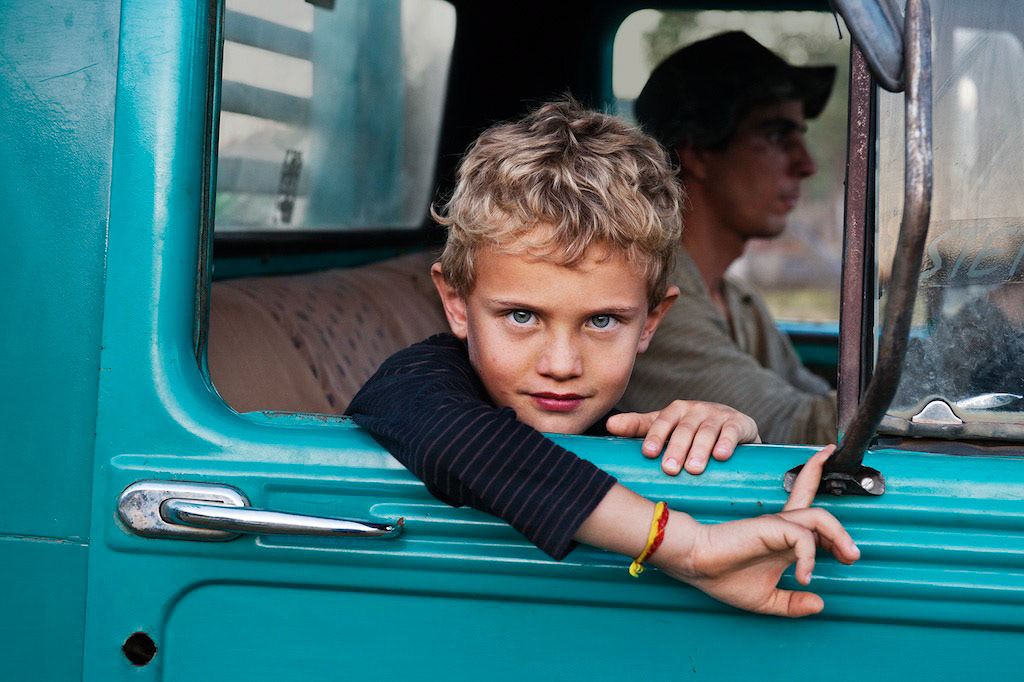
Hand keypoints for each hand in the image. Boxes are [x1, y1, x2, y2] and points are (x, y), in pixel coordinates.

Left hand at [606, 400, 759, 474]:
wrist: (733, 428)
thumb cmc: (690, 430)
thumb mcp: (665, 427)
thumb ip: (638, 426)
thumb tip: (608, 425)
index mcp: (675, 410)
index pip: (661, 422)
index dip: (655, 436)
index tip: (648, 453)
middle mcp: (696, 409)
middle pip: (684, 429)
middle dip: (676, 448)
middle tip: (669, 468)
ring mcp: (718, 415)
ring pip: (707, 431)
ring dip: (699, 449)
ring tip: (693, 468)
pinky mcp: (739, 423)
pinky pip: (732, 432)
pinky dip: (727, 443)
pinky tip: (721, 456)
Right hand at [652, 445, 859, 616]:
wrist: (695, 564)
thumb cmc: (722, 577)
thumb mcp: (766, 599)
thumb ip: (792, 603)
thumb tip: (819, 603)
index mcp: (781, 539)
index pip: (808, 514)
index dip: (831, 517)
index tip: (847, 542)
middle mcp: (782, 527)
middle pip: (820, 511)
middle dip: (843, 531)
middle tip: (853, 557)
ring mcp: (778, 524)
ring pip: (820, 517)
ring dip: (839, 536)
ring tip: (849, 558)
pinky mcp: (771, 527)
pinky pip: (803, 536)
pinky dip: (809, 556)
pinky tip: (803, 576)